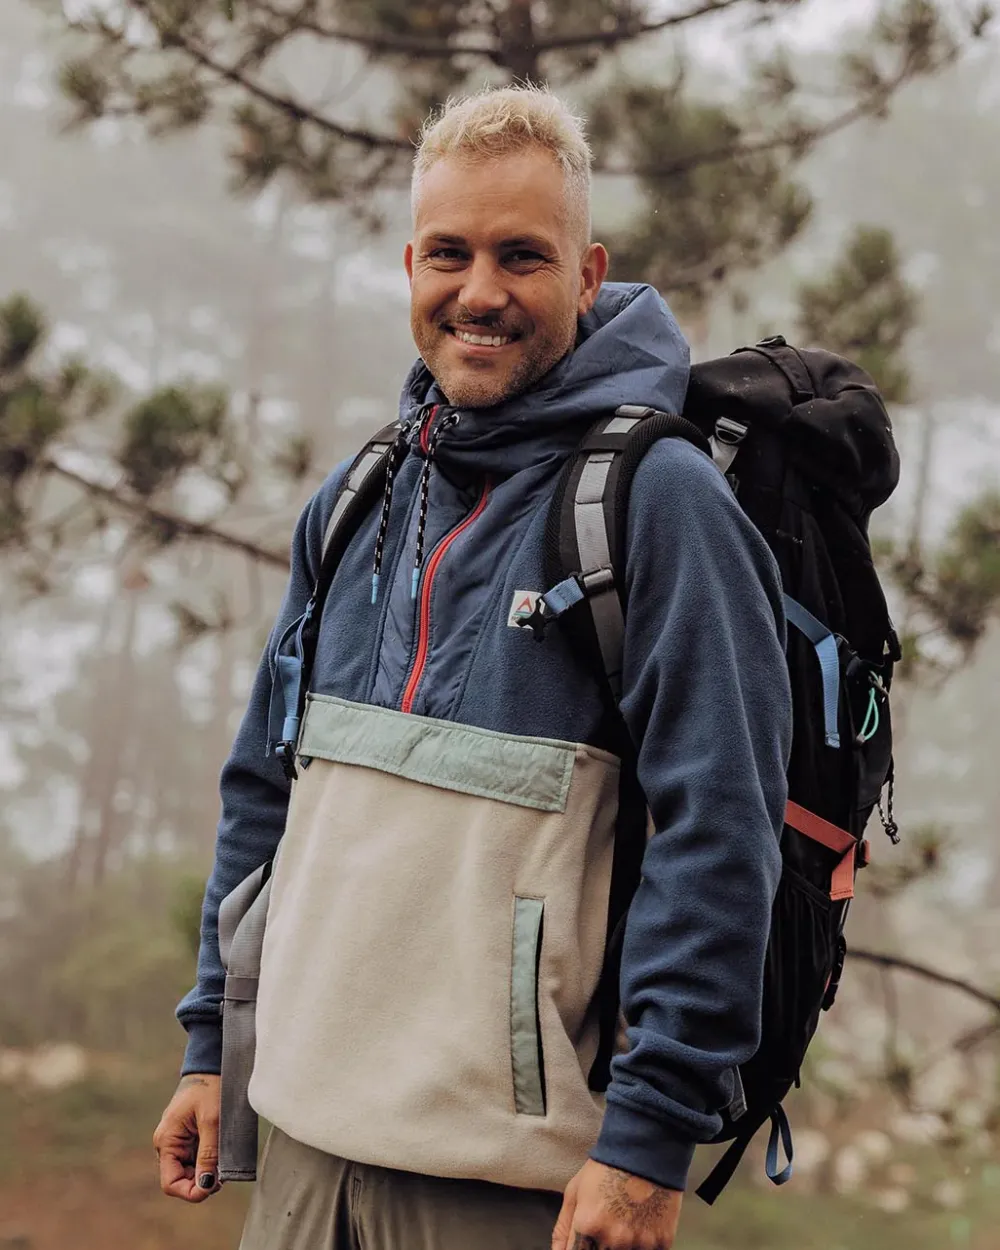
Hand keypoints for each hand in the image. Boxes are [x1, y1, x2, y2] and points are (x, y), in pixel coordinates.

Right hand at [153, 1072, 222, 1201]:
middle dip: (201, 1181)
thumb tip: (206, 1185)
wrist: (212, 1065)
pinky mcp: (189, 1136)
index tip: (213, 1187)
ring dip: (207, 1171)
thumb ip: (208, 1154)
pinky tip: (221, 1153)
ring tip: (224, 1160)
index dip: (190, 1191)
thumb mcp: (212, 1120)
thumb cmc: (210, 1088)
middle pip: (181, 1179)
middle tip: (224, 1173)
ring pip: (190, 1170)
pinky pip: (196, 1158)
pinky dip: (209, 1160)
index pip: (171, 1182)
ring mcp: (178, 1141)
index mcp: (166, 1141)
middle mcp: (168, 1144)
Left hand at [551, 1158, 682, 1249]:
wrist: (646, 1150)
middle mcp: (613, 1239)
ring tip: (625, 1223)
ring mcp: (639, 1242)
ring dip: (623, 1246)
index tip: (584, 1242)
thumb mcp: (575, 1191)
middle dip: (600, 1245)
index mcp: (588, 1225)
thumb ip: (563, 1229)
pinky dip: (643, 1244)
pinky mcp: (662, 1242)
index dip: (579, 1249)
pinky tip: (641, 1226)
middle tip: (607, 1226)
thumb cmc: (607, 1168)